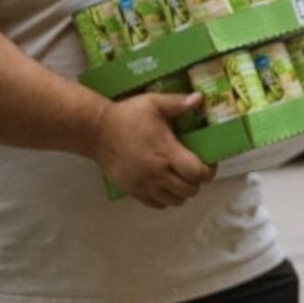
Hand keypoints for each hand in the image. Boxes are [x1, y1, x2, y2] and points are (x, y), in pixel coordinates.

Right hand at [87, 92, 213, 207]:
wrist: (95, 131)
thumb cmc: (127, 115)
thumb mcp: (154, 103)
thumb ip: (179, 102)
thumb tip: (200, 98)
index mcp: (167, 152)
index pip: (198, 173)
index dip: (208, 171)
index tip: (208, 162)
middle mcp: (157, 173)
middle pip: (190, 190)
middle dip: (197, 181)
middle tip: (195, 168)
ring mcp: (144, 184)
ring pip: (175, 201)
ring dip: (182, 191)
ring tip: (180, 177)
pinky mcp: (132, 190)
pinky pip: (156, 204)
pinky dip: (165, 198)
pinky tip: (164, 184)